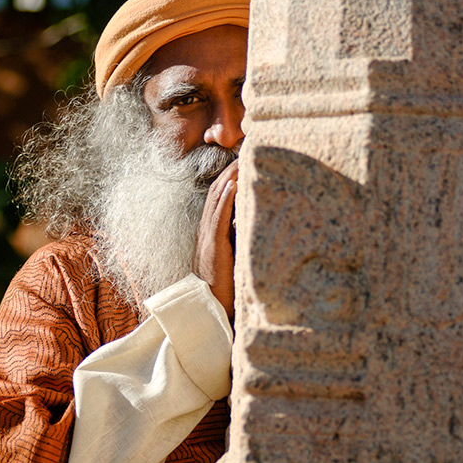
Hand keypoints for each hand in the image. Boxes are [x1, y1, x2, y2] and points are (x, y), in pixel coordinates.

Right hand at [194, 159, 237, 318]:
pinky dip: (224, 199)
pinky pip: (217, 218)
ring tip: (241, 160)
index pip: (218, 198)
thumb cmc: (226, 288)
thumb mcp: (236, 259)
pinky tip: (233, 184)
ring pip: (215, 200)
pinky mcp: (212, 247)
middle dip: (230, 171)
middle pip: (216, 192)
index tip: (244, 162)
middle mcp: (206, 231)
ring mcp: (207, 238)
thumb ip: (241, 241)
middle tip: (245, 152)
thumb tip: (256, 225)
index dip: (229, 178)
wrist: (209, 310)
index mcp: (211, 233)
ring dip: (228, 178)